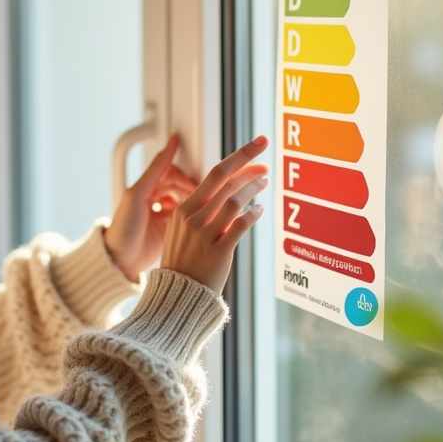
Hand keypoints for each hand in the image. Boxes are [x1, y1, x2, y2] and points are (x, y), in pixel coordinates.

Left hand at [104, 134, 197, 281]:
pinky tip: (198, 221)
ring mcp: (162, 213)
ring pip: (185, 201)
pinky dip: (193, 216)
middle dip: (193, 190)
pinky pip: (186, 217)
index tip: (196, 183)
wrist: (119, 260)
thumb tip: (171, 143)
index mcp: (146, 187)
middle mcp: (155, 197)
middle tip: (204, 199)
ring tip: (202, 210)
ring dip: (194, 203)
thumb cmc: (123, 227)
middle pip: (181, 186)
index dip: (185, 177)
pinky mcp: (168, 229)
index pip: (172, 173)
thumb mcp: (137, 195)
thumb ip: (155, 170)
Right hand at [159, 135, 269, 292]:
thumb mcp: (182, 231)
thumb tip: (228, 192)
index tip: (254, 146)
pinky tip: (259, 210)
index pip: (214, 174)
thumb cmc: (184, 263)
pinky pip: (239, 225)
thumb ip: (201, 211)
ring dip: (252, 188)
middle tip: (264, 150)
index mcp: (182, 209)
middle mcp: (192, 217)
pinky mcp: (218, 250)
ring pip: (233, 200)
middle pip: (223, 179)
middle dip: (246, 160)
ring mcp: (204, 234)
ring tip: (264, 182)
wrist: (178, 295)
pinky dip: (252, 214)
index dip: (238, 158)